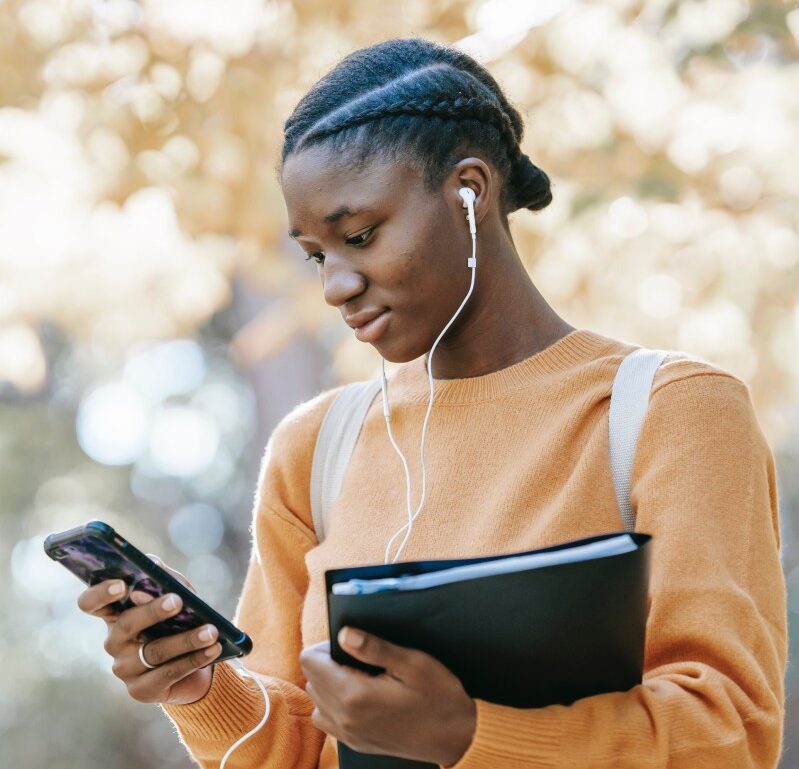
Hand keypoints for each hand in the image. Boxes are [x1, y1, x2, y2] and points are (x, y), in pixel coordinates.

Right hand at [76, 555, 222, 704]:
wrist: (198, 661)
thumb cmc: (181, 620)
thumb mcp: (176, 593)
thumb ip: (164, 578)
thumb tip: (153, 564)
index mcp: (115, 613)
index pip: (90, 602)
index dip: (101, 593)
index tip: (122, 585)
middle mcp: (114, 641)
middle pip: (126, 623)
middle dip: (153, 611)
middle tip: (178, 601)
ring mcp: (124, 668)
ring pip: (153, 651)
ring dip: (186, 639)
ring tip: (211, 630)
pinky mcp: (141, 690)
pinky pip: (168, 673)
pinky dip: (194, 659)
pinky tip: (213, 648)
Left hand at [299, 627, 475, 766]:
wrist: (457, 737)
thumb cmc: (440, 697)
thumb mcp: (413, 663)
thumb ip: (374, 648)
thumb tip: (343, 633)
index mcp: (355, 695)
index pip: (310, 661)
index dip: (325, 645)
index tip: (350, 644)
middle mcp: (345, 718)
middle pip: (310, 680)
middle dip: (327, 663)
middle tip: (359, 658)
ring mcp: (349, 735)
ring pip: (316, 701)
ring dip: (328, 684)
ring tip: (358, 676)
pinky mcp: (356, 743)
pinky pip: (327, 720)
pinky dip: (334, 705)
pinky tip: (359, 696)